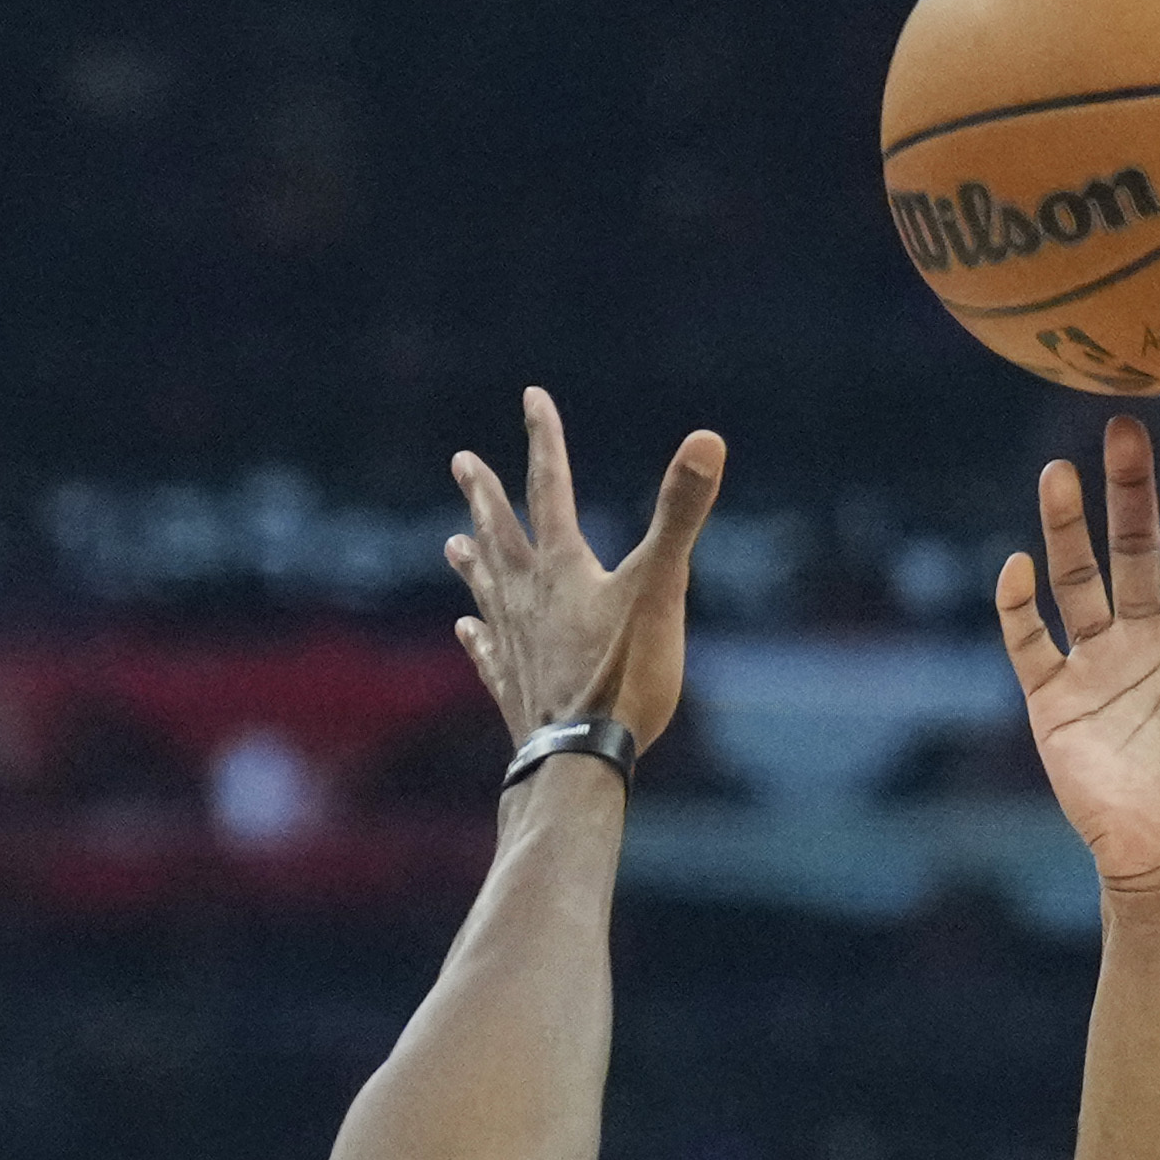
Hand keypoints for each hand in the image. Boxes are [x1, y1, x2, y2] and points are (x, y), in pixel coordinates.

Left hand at [448, 388, 727, 751]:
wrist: (579, 761)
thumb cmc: (624, 676)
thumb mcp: (662, 588)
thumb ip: (680, 513)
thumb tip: (708, 439)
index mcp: (562, 566)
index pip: (549, 486)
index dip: (544, 439)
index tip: (532, 398)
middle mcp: (528, 599)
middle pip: (501, 534)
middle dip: (485, 495)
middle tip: (463, 463)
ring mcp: (516, 645)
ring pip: (487, 591)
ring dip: (473, 563)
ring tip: (451, 543)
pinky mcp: (514, 690)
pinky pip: (489, 652)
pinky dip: (478, 636)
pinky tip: (468, 631)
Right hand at [994, 418, 1159, 899]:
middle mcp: (1148, 639)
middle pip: (1132, 548)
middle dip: (1126, 490)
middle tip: (1121, 426)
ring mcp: (1099, 667)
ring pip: (1076, 581)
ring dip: (1066, 528)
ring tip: (1059, 472)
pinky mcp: (1056, 702)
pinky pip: (1029, 642)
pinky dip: (1017, 605)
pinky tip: (1016, 566)